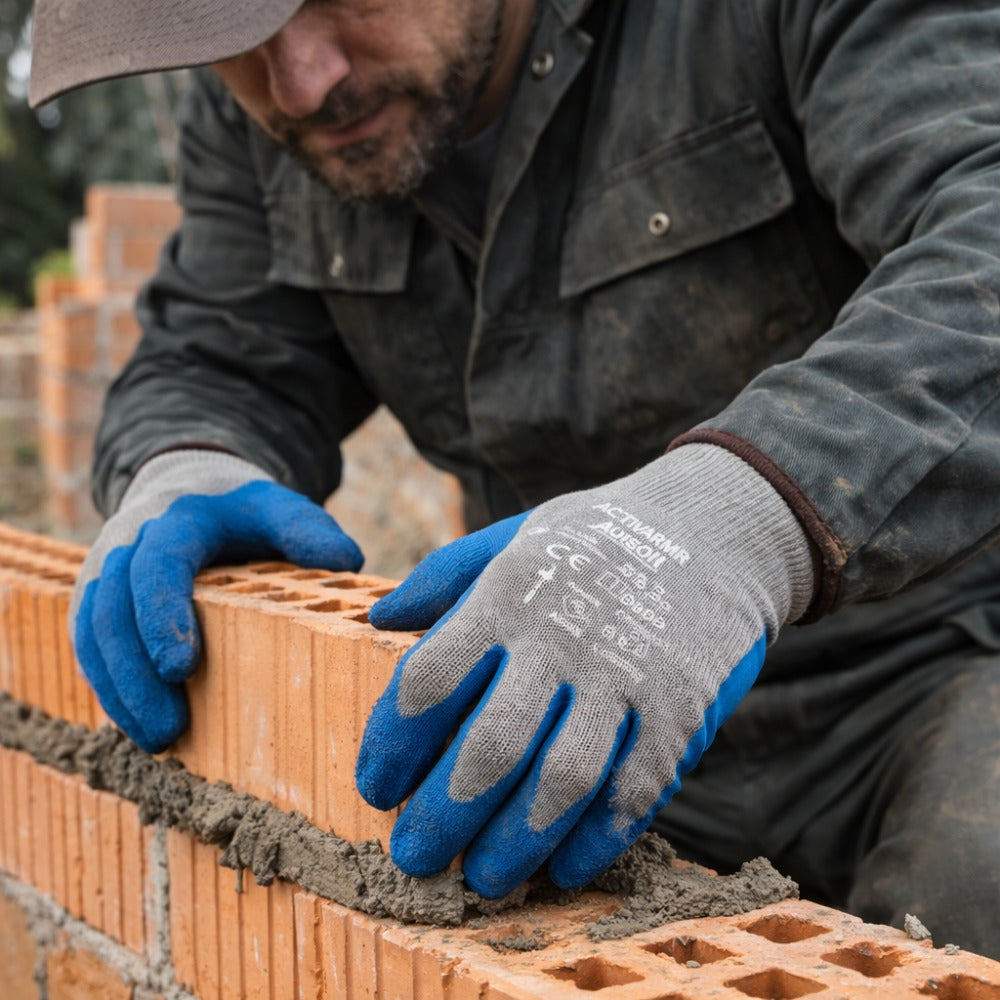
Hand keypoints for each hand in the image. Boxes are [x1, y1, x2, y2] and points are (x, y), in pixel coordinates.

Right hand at [71, 450, 362, 752]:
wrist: (191, 489)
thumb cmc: (243, 511)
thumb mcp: (281, 508)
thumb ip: (310, 532)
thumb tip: (346, 563)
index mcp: (176, 520)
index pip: (157, 565)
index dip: (161, 616)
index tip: (180, 669)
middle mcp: (127, 542)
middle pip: (111, 608)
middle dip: (133, 673)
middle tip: (169, 730)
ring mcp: (103, 571)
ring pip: (90, 631)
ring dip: (116, 690)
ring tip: (156, 741)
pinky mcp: (95, 599)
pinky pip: (87, 643)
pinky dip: (107, 686)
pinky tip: (136, 725)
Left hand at [356, 444, 812, 896]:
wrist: (714, 529)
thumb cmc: (595, 542)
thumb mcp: (514, 536)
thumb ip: (445, 576)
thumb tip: (379, 621)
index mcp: (506, 595)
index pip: (427, 681)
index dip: (391, 746)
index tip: (376, 788)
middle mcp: (559, 639)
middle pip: (488, 747)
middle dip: (441, 818)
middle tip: (414, 858)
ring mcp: (623, 676)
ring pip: (560, 783)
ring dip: (515, 845)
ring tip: (483, 878)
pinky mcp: (678, 709)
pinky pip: (632, 792)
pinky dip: (595, 840)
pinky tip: (564, 867)